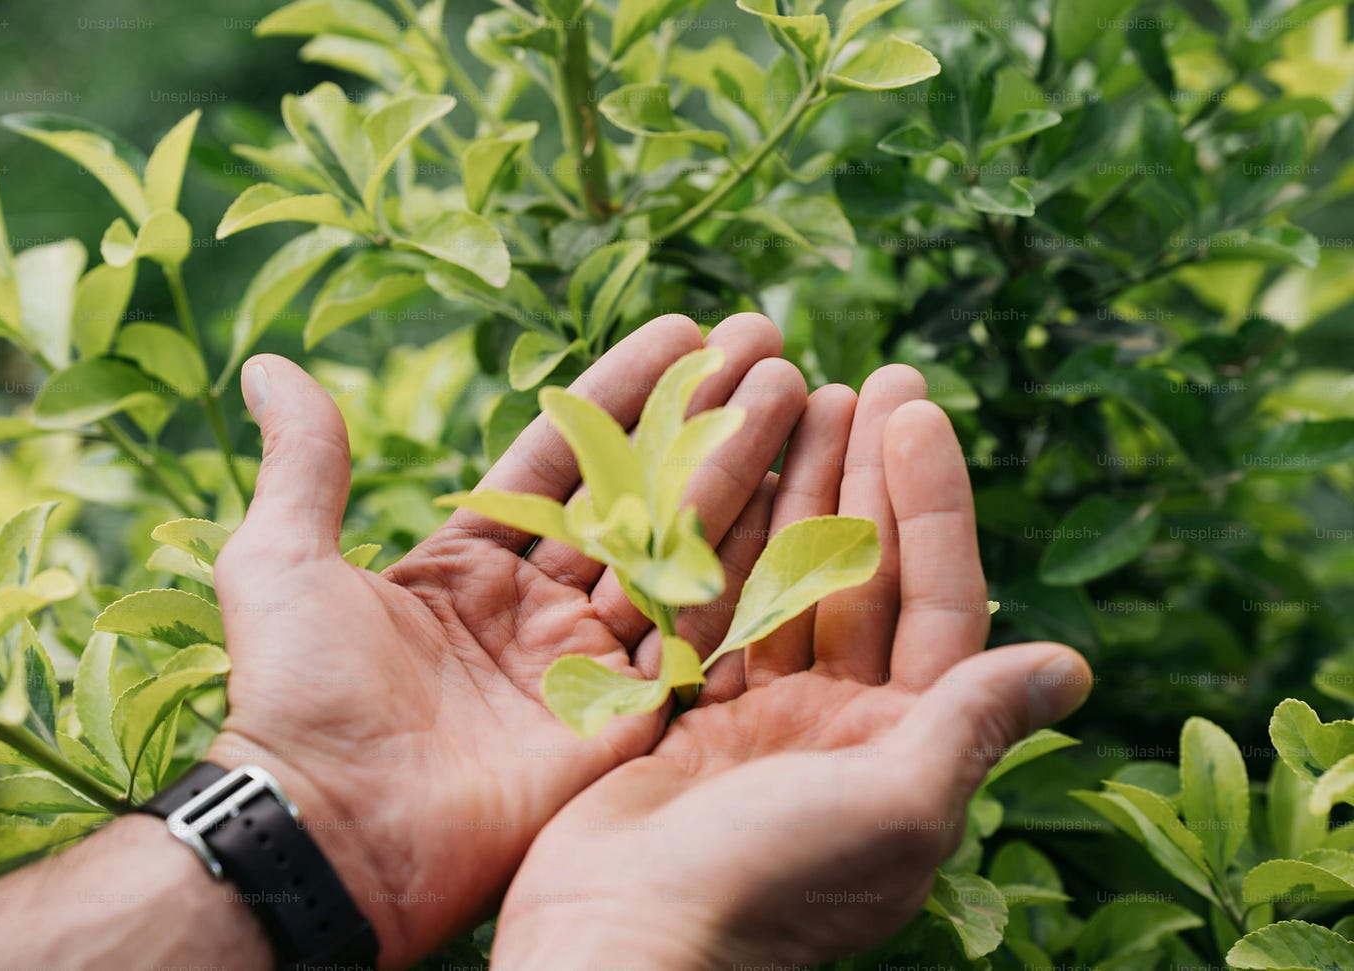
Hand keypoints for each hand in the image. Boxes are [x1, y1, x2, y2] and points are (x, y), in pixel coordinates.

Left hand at [207, 313, 809, 966]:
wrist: (333, 828)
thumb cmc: (298, 696)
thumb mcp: (284, 559)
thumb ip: (307, 462)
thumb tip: (271, 366)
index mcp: (470, 565)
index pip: (563, 459)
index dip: (622, 393)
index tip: (684, 331)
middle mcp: (538, 610)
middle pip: (635, 495)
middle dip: (701, 416)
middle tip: (765, 342)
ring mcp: (587, 666)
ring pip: (679, 551)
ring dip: (737, 472)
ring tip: (797, 391)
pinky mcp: (626, 724)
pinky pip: (698, 635)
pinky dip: (746, 570)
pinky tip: (796, 497)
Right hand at [492, 367, 1093, 969]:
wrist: (625, 944)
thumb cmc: (771, 884)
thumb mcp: (896, 805)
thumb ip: (975, 725)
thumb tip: (1073, 665)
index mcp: (902, 744)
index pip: (934, 600)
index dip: (931, 502)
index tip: (914, 409)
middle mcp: (837, 724)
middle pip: (860, 573)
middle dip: (867, 476)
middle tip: (870, 375)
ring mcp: (758, 717)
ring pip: (784, 577)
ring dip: (795, 491)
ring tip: (798, 393)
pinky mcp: (684, 714)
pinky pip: (710, 604)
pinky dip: (718, 537)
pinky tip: (723, 467)